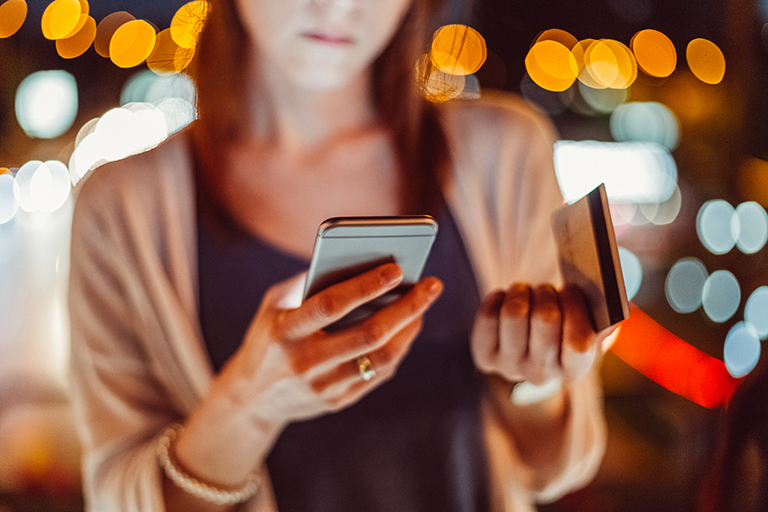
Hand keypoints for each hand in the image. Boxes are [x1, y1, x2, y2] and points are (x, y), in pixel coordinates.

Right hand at [174, 263, 442, 490]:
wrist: (250, 398)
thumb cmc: (269, 336)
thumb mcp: (275, 305)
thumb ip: (309, 283)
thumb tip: (360, 260)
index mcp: (285, 331)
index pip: (331, 305)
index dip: (365, 286)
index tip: (397, 267)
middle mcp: (304, 362)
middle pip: (368, 334)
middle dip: (406, 307)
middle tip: (431, 285)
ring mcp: (322, 387)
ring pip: (380, 358)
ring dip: (409, 330)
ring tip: (422, 306)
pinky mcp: (336, 402)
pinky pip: (377, 375)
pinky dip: (397, 349)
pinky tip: (407, 329)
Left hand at [470, 283, 606, 386]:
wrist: (528, 353)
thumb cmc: (563, 331)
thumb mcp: (588, 328)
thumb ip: (605, 318)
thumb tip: (620, 307)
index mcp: (575, 369)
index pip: (578, 343)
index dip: (575, 308)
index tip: (572, 288)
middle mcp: (541, 374)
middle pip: (545, 320)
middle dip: (547, 293)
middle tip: (547, 289)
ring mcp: (510, 367)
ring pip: (514, 313)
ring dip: (522, 292)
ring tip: (526, 292)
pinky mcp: (484, 356)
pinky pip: (488, 315)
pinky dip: (498, 298)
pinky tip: (506, 298)